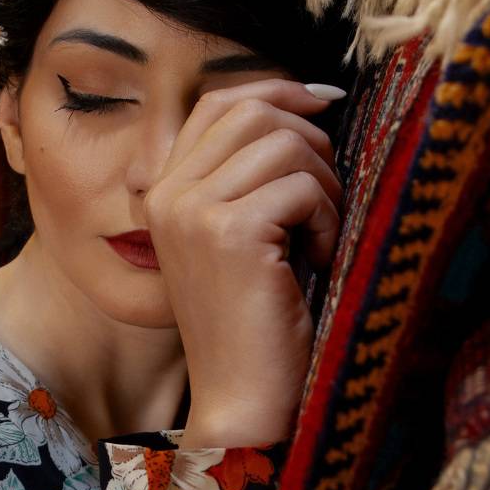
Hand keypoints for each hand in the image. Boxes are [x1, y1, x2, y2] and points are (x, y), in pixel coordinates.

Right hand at [144, 78, 342, 446]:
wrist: (243, 400)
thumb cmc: (256, 323)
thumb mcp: (243, 237)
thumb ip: (252, 177)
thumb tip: (310, 103)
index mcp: (162, 192)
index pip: (218, 104)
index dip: (276, 90)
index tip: (325, 103)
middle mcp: (167, 195)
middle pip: (253, 112)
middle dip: (309, 143)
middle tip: (326, 199)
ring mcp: (192, 212)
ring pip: (284, 144)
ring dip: (322, 186)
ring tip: (319, 238)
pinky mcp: (229, 234)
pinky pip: (300, 187)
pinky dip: (326, 220)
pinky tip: (318, 261)